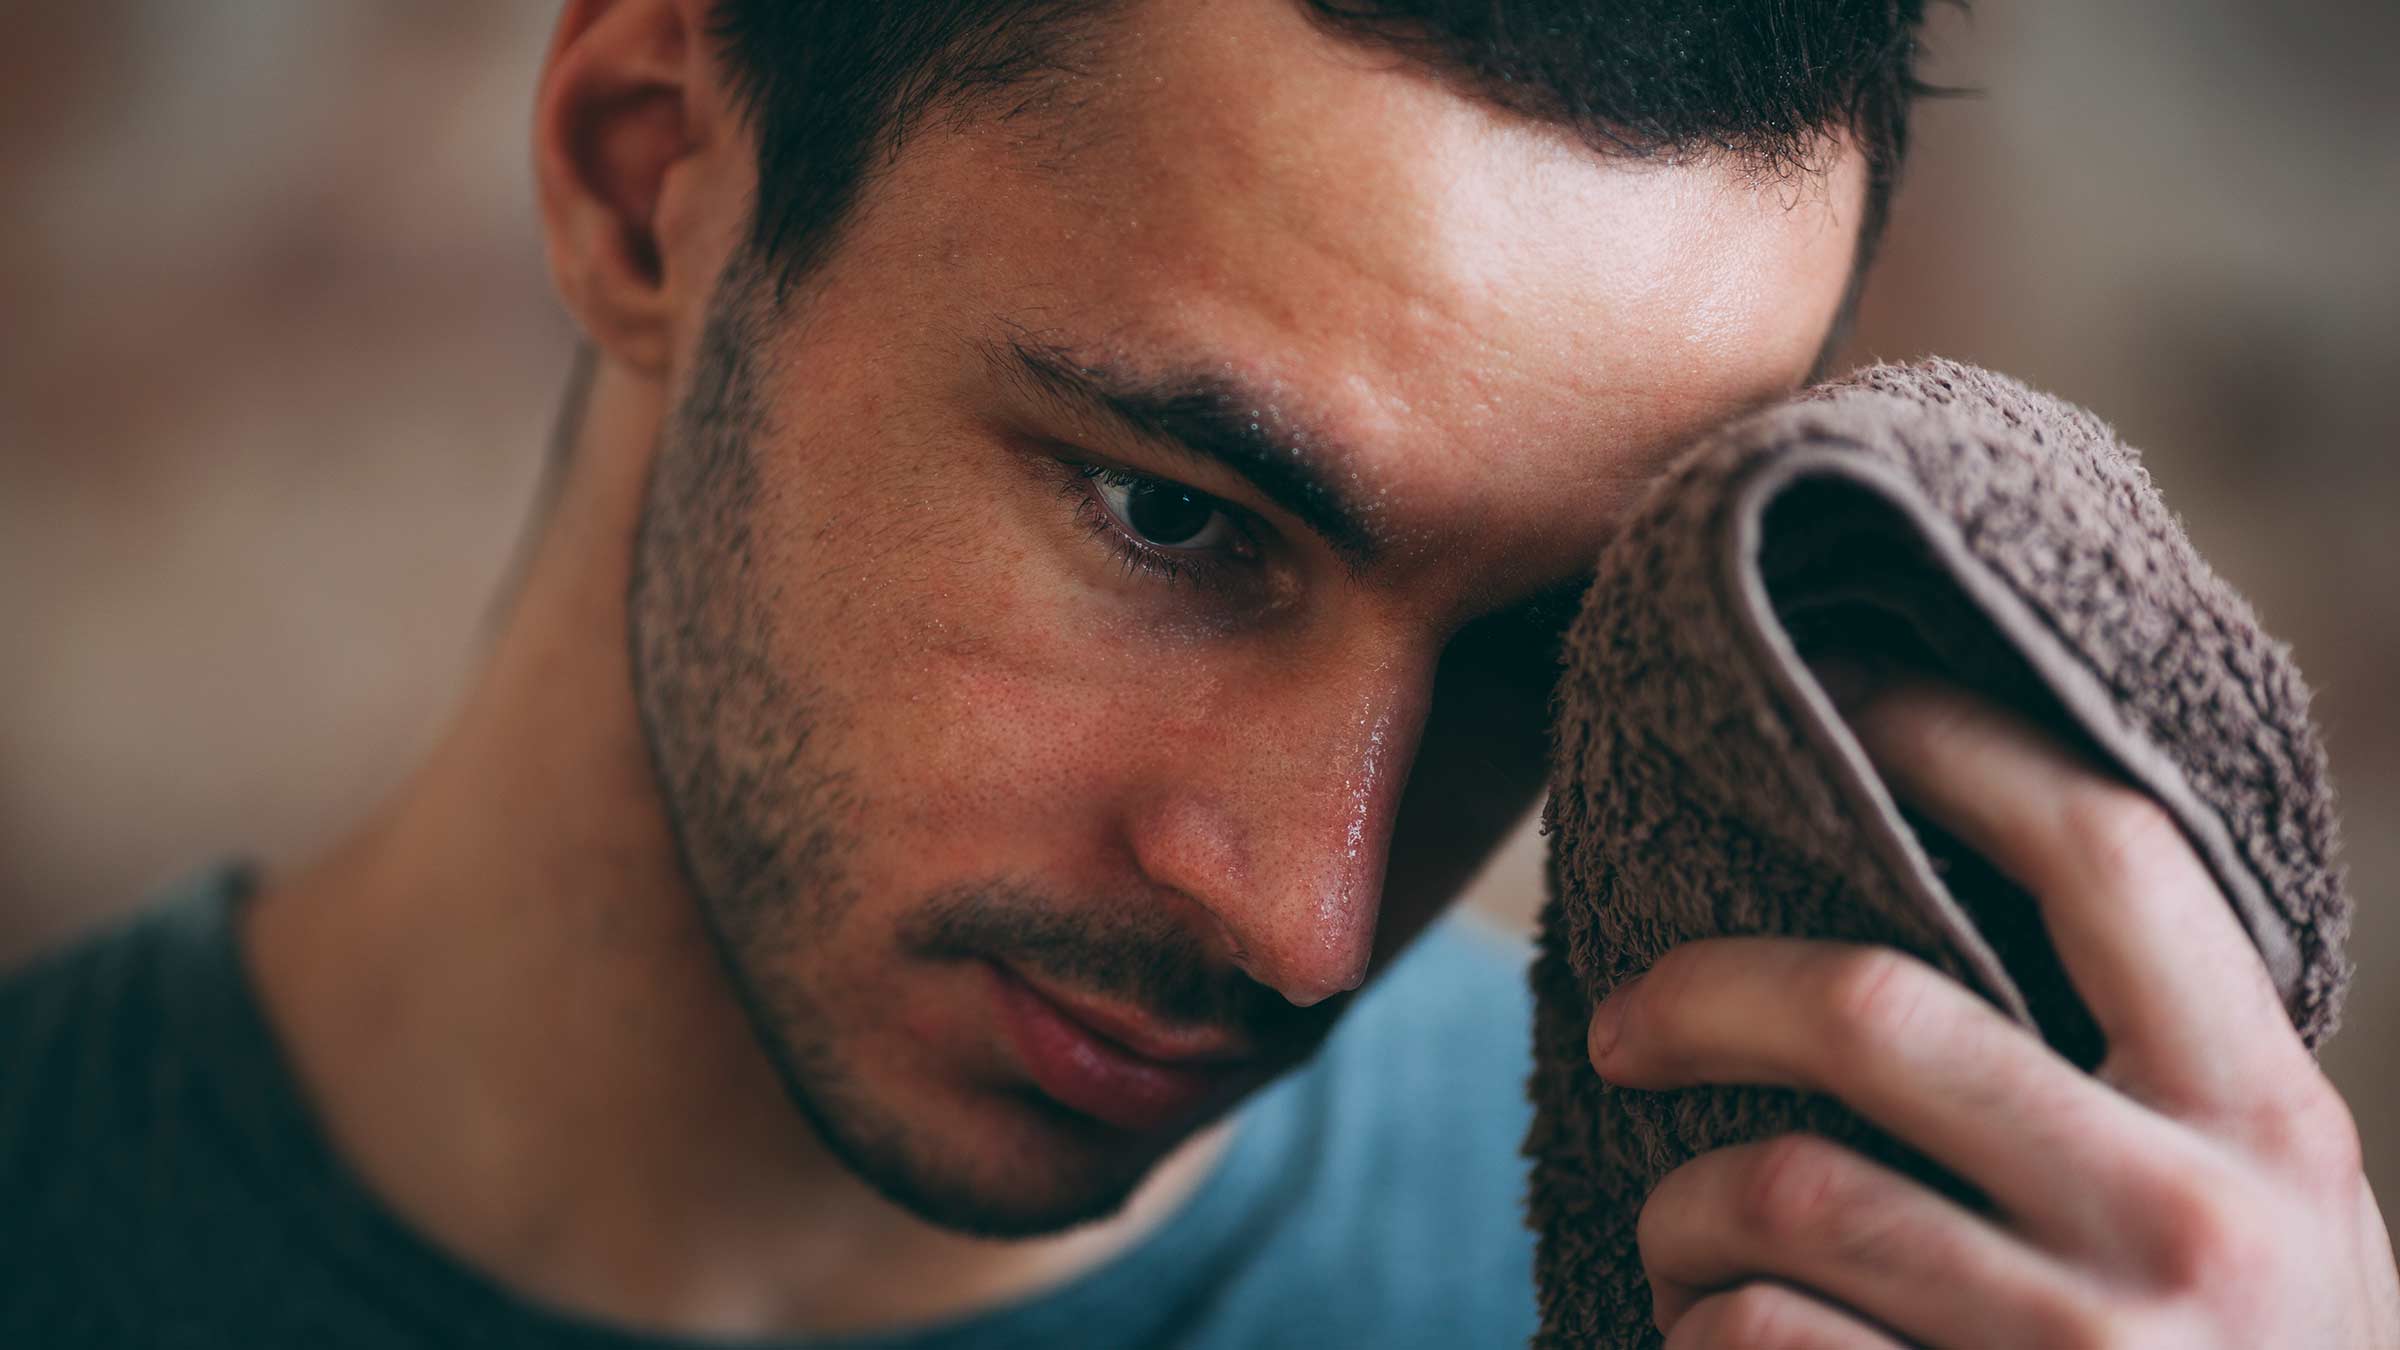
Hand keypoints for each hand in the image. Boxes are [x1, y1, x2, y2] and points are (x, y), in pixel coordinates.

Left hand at [1584, 676, 2399, 1346]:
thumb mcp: (2269, 1226)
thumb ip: (2154, 1081)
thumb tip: (1932, 876)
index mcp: (2271, 1122)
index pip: (2107, 853)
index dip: (1951, 742)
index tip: (1833, 702)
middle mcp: (2193, 1222)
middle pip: (1874, 1009)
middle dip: (1703, 992)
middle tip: (1627, 1018)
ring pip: (1781, 1193)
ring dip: (1686, 1213)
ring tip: (1688, 1236)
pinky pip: (1756, 1347)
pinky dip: (1706, 1339)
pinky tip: (1729, 1347)